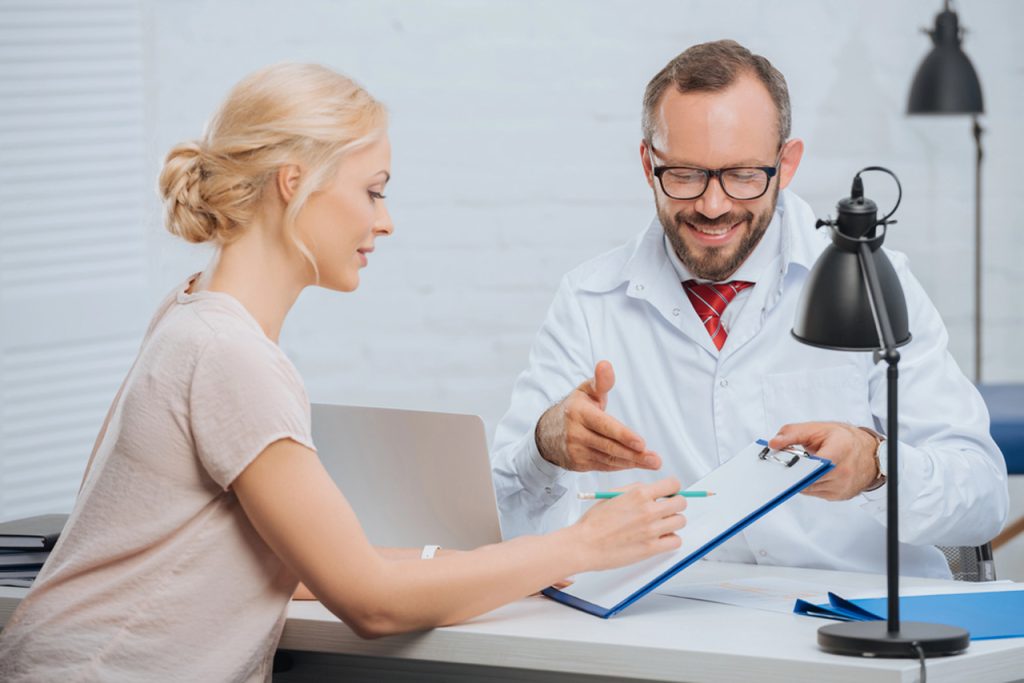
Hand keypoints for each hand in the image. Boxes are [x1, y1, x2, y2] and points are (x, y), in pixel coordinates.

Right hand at [535, 360, 661, 471]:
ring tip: (652, 463)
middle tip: (655, 459)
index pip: (604, 425)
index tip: (642, 443)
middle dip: (634, 454)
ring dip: (632, 462)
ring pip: (608, 459)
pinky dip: (620, 466)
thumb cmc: (575, 409)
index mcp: (579, 413)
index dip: (623, 435)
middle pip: (609, 446)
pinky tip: (635, 463)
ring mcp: (576, 451)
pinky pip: (603, 466)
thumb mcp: (585, 391)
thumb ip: (601, 382)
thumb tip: (606, 365)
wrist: (546, 433)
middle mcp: (575, 433)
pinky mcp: (578, 464)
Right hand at [571, 477, 686, 571]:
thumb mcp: (613, 495)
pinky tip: (660, 537)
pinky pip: (676, 541)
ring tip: (661, 524)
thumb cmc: (593, 523)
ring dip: (673, 522)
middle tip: (667, 508)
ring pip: (680, 521)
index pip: (673, 484)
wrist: (584, 545)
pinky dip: (671, 539)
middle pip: (681, 503)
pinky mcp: (651, 548)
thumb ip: (634, 490)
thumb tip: (650, 489)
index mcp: (639, 494)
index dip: (672, 488)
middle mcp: (648, 511)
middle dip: (675, 503)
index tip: (669, 492)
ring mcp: (652, 530)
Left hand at [769, 422, 880, 500]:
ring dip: (801, 479)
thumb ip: (793, 433)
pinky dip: (810, 484)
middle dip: (794, 472)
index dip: (796, 466)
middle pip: (809, 479)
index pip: (814, 464)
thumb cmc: (845, 439)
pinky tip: (812, 474)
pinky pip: (816, 493)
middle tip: (786, 465)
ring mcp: (842, 486)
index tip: (782, 465)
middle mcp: (844, 471)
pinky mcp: (839, 496)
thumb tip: (774, 443)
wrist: (870, 453)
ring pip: (809, 488)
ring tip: (803, 466)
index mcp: (840, 450)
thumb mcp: (819, 428)